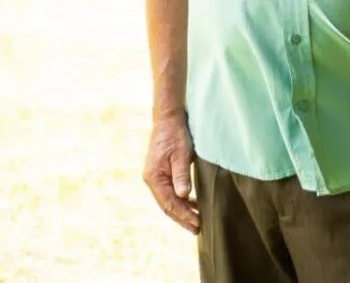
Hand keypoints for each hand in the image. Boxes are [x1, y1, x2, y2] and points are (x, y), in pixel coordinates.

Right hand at [143, 113, 199, 233]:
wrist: (168, 119)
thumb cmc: (175, 134)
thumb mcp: (181, 154)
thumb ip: (181, 175)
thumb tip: (183, 196)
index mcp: (154, 177)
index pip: (169, 203)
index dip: (183, 215)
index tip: (196, 224)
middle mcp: (152, 180)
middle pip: (167, 205)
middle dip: (182, 218)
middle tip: (197, 229)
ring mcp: (155, 177)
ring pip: (169, 200)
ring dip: (182, 210)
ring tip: (196, 221)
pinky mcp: (162, 173)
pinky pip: (171, 192)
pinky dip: (181, 200)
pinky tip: (192, 204)